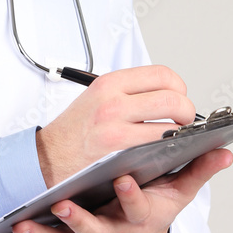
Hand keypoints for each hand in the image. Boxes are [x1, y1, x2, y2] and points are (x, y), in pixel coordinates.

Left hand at [0, 146, 232, 232]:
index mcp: (138, 217)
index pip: (137, 206)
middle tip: (62, 203)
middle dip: (79, 219)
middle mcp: (112, 230)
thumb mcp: (176, 196)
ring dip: (44, 231)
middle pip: (94, 227)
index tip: (123, 178)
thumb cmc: (151, 214)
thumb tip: (224, 150)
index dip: (131, 195)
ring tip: (24, 219)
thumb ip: (197, 170)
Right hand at [35, 65, 196, 186]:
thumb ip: (127, 92)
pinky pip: (159, 147)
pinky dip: (168, 151)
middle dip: (186, 111)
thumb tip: (165, 92)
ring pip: (171, 125)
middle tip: (182, 121)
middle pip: (173, 98)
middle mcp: (113, 101)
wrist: (46, 159)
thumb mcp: (96, 98)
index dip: (178, 88)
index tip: (177, 98)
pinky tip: (162, 153)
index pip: (162, 74)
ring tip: (174, 138)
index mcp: (109, 83)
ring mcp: (116, 127)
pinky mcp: (118, 152)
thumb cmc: (73, 132)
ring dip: (181, 134)